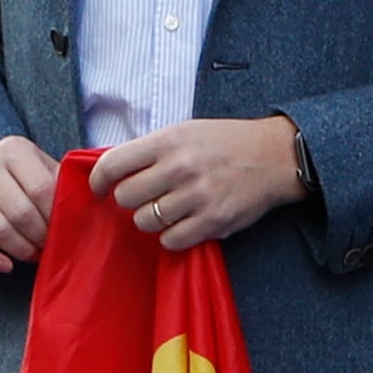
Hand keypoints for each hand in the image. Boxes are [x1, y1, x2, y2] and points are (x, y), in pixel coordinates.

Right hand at [0, 138, 57, 273]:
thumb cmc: (26, 178)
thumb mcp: (46, 169)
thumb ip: (65, 183)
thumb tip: (93, 205)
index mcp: (13, 148)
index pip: (42, 189)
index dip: (57, 217)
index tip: (67, 231)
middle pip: (19, 212)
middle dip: (41, 237)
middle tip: (51, 246)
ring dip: (21, 250)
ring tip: (35, 254)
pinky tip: (7, 266)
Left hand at [95, 116, 308, 250]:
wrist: (274, 156)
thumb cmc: (224, 142)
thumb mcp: (183, 132)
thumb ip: (149, 150)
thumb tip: (111, 172)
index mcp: (167, 141)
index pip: (112, 164)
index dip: (98, 180)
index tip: (99, 189)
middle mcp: (179, 168)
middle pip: (125, 197)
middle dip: (129, 201)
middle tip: (143, 198)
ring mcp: (197, 196)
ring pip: (145, 222)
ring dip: (151, 219)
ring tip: (166, 210)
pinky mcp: (214, 220)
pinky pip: (171, 241)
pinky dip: (171, 237)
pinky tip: (181, 224)